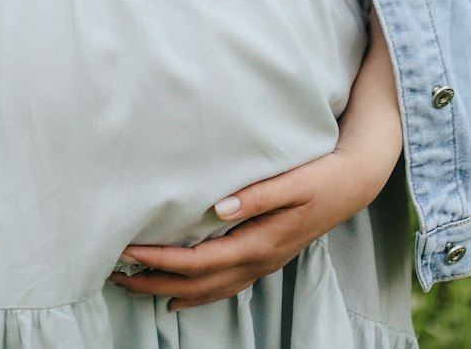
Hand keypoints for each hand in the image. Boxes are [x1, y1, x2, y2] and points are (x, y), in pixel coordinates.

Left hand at [108, 143, 395, 310]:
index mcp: (260, 242)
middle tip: (116, 275)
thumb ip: (256, 195)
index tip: (129, 249)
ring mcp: (263, 264)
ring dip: (169, 290)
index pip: (199, 261)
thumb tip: (218, 209)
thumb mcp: (292, 180)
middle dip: (154, 282)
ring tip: (136, 285)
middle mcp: (258, 260)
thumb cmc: (322, 176)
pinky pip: (224, 287)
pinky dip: (197, 294)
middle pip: (197, 284)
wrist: (354, 184)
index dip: (162, 259)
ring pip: (209, 291)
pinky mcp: (265, 258)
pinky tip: (179, 295)